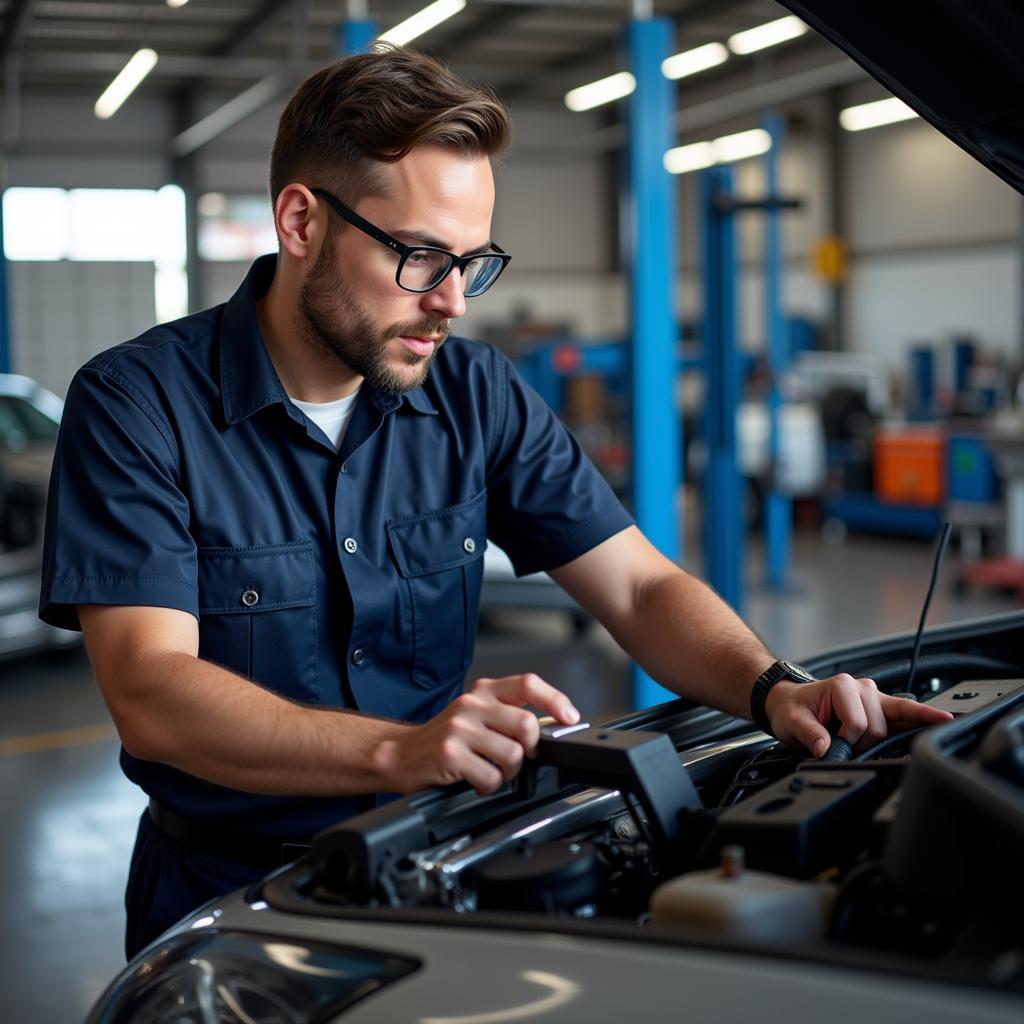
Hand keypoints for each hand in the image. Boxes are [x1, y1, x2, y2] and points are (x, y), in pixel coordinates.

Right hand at [373, 673, 578, 795]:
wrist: (402, 754)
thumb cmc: (446, 737)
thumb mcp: (476, 714)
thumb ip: (507, 713)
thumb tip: (551, 726)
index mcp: (484, 691)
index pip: (528, 684)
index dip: (555, 700)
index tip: (569, 718)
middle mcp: (472, 704)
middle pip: (526, 725)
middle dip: (530, 750)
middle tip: (518, 759)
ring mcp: (460, 728)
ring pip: (512, 754)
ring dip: (509, 773)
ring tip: (494, 771)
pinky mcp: (450, 753)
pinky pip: (491, 776)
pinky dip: (490, 786)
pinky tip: (477, 780)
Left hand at [764, 674, 953, 758]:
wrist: (790, 702)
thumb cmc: (792, 708)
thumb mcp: (792, 722)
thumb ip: (810, 734)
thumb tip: (826, 748)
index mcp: (842, 686)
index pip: (859, 723)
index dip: (846, 741)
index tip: (830, 743)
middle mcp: (863, 688)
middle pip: (878, 728)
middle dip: (859, 743)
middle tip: (838, 741)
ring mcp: (875, 696)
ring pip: (893, 726)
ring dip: (875, 740)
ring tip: (852, 738)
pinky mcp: (883, 707)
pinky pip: (907, 713)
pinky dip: (924, 717)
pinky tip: (944, 719)